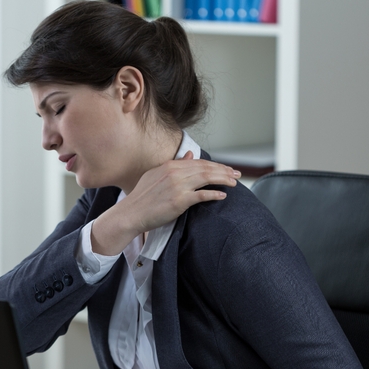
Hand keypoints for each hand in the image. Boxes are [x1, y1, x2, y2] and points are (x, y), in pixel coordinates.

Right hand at [92, 151, 240, 254]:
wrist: (131, 213)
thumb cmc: (142, 197)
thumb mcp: (156, 175)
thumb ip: (175, 165)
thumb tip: (190, 155)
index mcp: (169, 166)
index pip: (198, 162)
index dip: (215, 164)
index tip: (226, 168)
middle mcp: (174, 173)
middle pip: (205, 168)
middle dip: (223, 170)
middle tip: (236, 174)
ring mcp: (177, 186)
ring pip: (206, 178)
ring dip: (223, 179)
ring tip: (234, 182)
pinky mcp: (179, 200)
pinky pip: (201, 195)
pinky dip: (213, 194)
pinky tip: (223, 195)